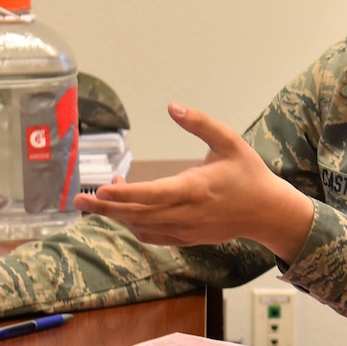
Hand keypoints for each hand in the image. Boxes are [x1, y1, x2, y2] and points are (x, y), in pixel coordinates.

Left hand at [73, 102, 315, 260]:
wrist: (268, 213)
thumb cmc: (249, 174)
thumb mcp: (229, 141)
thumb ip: (200, 123)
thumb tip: (172, 106)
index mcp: (195, 188)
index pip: (152, 194)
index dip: (125, 194)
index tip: (101, 190)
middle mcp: (186, 213)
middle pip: (138, 214)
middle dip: (105, 208)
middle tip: (78, 199)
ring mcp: (185, 230)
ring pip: (142, 227)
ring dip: (118, 215)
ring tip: (100, 200)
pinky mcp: (186, 238)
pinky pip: (153, 236)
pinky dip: (135, 225)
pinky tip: (125, 212)